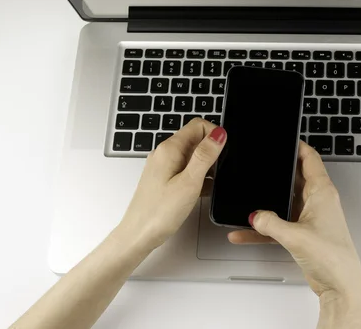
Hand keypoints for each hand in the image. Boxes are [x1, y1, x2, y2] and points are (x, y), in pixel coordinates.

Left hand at [118, 118, 226, 251]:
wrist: (138, 236)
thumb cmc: (159, 213)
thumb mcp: (189, 182)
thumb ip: (205, 155)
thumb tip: (219, 133)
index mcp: (170, 148)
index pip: (198, 125)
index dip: (214, 135)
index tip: (222, 153)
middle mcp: (165, 153)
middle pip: (196, 138)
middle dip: (211, 152)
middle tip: (213, 173)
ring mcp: (164, 166)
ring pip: (192, 155)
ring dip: (204, 166)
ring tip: (204, 186)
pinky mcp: (165, 178)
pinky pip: (186, 169)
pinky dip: (197, 177)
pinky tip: (199, 192)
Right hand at [228, 142, 360, 325]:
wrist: (340, 286)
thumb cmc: (332, 258)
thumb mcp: (295, 236)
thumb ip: (270, 223)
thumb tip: (255, 214)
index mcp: (322, 192)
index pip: (310, 159)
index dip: (297, 146)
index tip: (285, 138)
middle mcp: (318, 201)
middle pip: (295, 178)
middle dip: (277, 173)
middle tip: (261, 165)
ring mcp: (311, 217)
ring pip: (285, 201)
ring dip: (269, 203)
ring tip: (249, 198)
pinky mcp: (304, 233)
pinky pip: (280, 224)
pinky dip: (265, 228)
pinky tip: (246, 232)